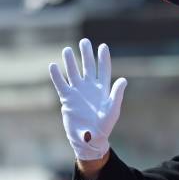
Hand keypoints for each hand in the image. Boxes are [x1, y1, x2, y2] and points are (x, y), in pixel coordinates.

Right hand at [49, 38, 126, 159]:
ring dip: (70, 62)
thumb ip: (117, 94)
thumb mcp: (113, 109)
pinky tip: (54, 65)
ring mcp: (78, 92)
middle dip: (86, 54)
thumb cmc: (105, 126)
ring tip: (67, 50)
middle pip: (88, 67)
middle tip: (84, 41)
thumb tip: (123, 80)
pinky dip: (57, 76)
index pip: (103, 70)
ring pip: (73, 73)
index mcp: (103, 89)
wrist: (90, 138)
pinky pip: (61, 84)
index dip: (103, 58)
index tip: (102, 46)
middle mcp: (90, 88)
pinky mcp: (67, 99)